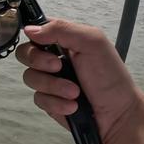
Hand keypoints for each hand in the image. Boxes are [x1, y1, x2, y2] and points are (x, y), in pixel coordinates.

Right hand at [15, 19, 143, 143]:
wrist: (118, 114)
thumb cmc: (111, 77)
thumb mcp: (93, 43)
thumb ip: (62, 30)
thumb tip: (30, 29)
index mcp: (64, 40)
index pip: (36, 30)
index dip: (34, 36)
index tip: (43, 43)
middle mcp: (53, 58)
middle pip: (25, 53)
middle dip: (39, 61)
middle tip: (58, 67)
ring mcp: (49, 80)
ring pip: (30, 78)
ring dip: (53, 86)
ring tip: (74, 92)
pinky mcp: (48, 100)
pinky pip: (38, 98)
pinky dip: (56, 103)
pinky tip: (72, 106)